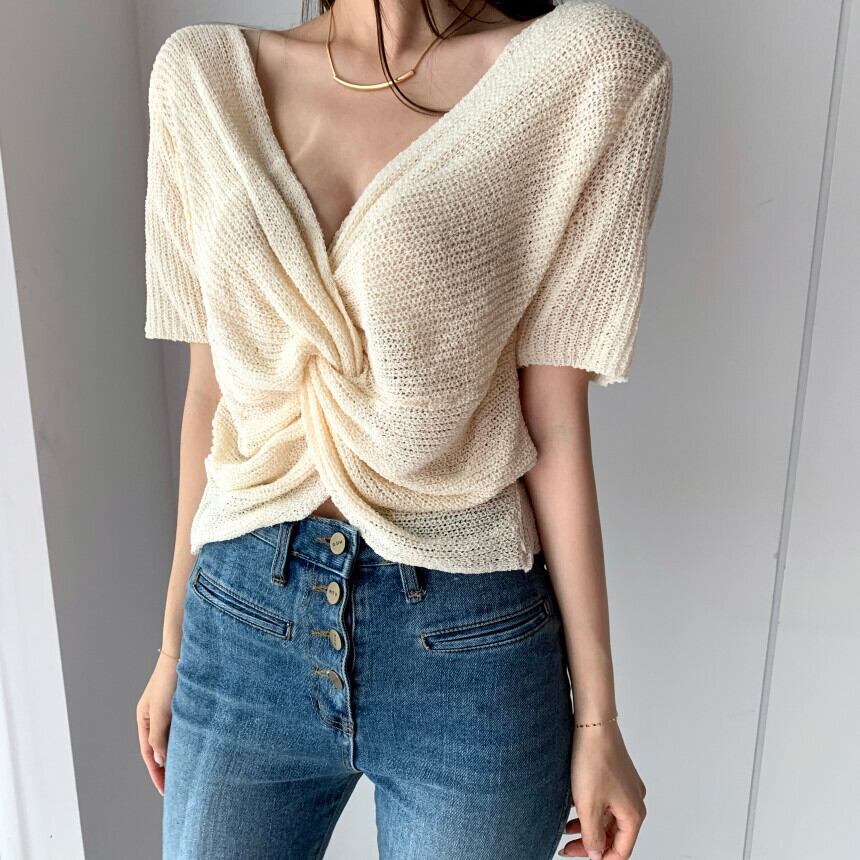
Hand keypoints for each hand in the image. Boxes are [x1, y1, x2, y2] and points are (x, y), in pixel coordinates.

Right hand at [135, 652, 179, 795]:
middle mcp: (156, 717)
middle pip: (159, 749)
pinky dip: (188, 742)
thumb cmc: (169, 680)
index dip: (156, 773)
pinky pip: (184, 730)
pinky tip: (197, 751)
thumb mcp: (160, 711)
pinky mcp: (185, 706)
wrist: (184, 654)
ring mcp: (170, 711)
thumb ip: (158, 736)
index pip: (148, 753)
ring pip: (173, 740)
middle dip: (166, 769)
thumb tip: (160, 760)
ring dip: (178, 756)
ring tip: (188, 774)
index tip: (165, 792)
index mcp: (144, 719)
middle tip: (177, 789)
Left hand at [559, 720, 646, 858]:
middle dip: (591, 843)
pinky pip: (605, 801)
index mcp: (633, 814)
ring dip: (588, 826)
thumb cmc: (593, 761)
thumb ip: (592, 835)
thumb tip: (595, 853)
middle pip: (614, 835)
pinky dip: (590, 809)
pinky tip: (572, 809)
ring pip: (607, 817)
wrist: (593, 724)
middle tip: (568, 847)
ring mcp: (626, 787)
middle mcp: (634, 801)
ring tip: (565, 830)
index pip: (621, 850)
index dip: (601, 859)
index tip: (579, 857)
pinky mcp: (615, 775)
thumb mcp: (588, 806)